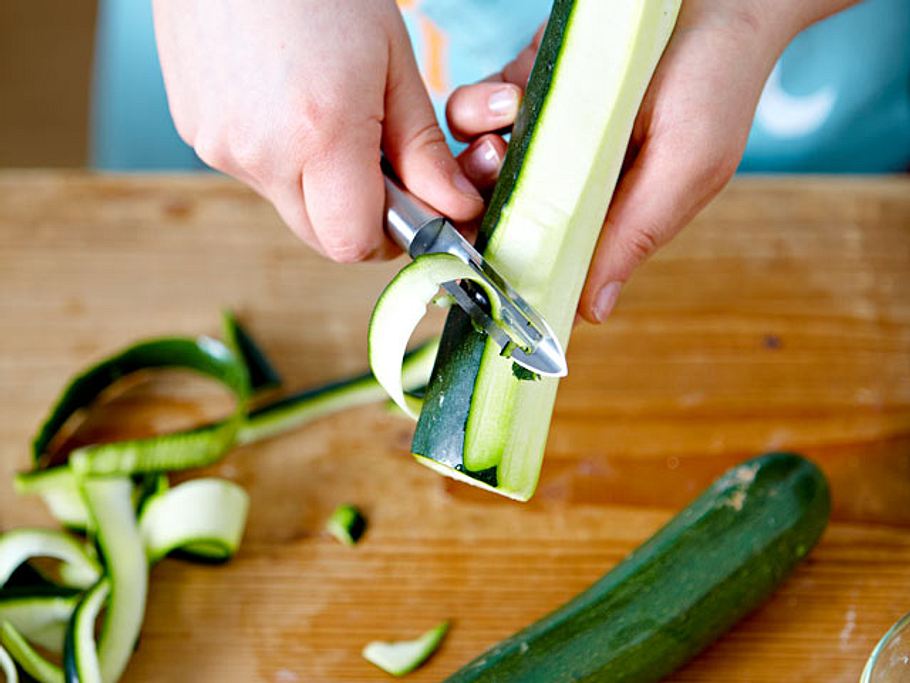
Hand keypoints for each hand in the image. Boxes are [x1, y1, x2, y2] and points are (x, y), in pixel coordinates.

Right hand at [153, 0, 483, 261]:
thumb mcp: (392, 64)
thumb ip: (422, 150)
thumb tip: (454, 209)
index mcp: (319, 136)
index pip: (353, 244)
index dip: (388, 236)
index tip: (408, 207)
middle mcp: (260, 155)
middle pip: (321, 236)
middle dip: (356, 215)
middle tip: (374, 160)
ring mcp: (219, 147)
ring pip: (289, 207)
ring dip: (318, 187)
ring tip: (325, 116)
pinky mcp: (195, 134)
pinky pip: (255, 174)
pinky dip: (281, 158)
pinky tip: (285, 103)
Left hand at [447, 0, 857, 321]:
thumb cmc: (716, 84)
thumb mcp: (685, 169)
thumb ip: (634, 236)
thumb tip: (591, 314)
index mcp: (604, 217)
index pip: (546, 260)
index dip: (511, 267)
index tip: (486, 266)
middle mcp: (565, 183)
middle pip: (497, 218)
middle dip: (483, 210)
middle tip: (497, 184)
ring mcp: (541, 136)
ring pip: (474, 167)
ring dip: (475, 157)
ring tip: (507, 130)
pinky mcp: (524, 87)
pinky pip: (474, 112)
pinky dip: (477, 108)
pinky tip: (511, 95)